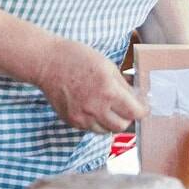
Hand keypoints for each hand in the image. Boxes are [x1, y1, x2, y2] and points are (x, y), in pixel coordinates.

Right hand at [32, 38, 148, 133]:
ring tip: (106, 107)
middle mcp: (96, 107)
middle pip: (122, 126)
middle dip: (127, 118)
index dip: (141, 110)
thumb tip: (136, 97)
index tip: (142, 107)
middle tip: (125, 108)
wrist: (47, 63)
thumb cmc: (77, 58)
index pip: (135, 113)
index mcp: (108, 90)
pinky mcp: (72, 121)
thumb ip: (123, 84)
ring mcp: (82, 117)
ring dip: (110, 121)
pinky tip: (92, 107)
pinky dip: (95, 121)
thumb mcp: (106, 65)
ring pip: (106, 131)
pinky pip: (90, 128)